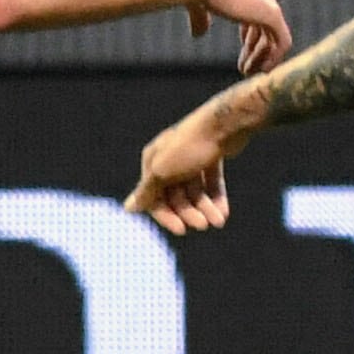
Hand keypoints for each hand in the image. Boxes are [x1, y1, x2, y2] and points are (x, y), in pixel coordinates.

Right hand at [129, 110, 238, 235]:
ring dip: (206, 208)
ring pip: (195, 191)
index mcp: (153, 161)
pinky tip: (223, 211)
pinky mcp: (210, 155)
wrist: (225, 124)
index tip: (182, 230)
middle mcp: (169, 159)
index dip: (166, 215)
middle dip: (190, 212)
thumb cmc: (190, 146)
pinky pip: (210, 182)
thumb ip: (147, 191)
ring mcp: (190, 157)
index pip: (154, 196)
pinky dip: (216, 197)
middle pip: (176, 195)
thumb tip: (128, 208)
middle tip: (205, 225)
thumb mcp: (163, 171)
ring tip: (219, 220)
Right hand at [200, 0, 288, 74]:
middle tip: (244, 69)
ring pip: (273, 36)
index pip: (256, 12)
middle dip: (255, 49)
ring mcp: (268, 2)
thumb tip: (198, 35)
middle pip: (265, 26)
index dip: (250, 34)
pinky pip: (282, 41)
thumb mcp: (198, 4)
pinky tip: (262, 70)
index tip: (243, 51)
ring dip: (262, 57)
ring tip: (248, 72)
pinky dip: (274, 58)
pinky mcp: (272, 14)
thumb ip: (201, 18)